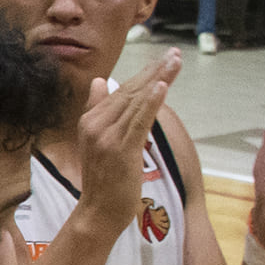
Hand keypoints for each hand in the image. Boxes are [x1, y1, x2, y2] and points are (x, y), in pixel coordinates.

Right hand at [72, 50, 180, 231]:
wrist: (98, 210)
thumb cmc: (103, 178)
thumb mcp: (95, 140)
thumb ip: (98, 109)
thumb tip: (98, 81)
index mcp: (90, 120)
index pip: (120, 90)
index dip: (143, 73)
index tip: (163, 59)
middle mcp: (95, 124)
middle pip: (130, 91)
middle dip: (154, 70)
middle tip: (174, 53)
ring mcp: (107, 137)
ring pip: (137, 101)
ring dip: (158, 79)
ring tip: (174, 62)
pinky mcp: (122, 149)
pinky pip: (139, 121)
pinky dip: (151, 102)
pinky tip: (162, 86)